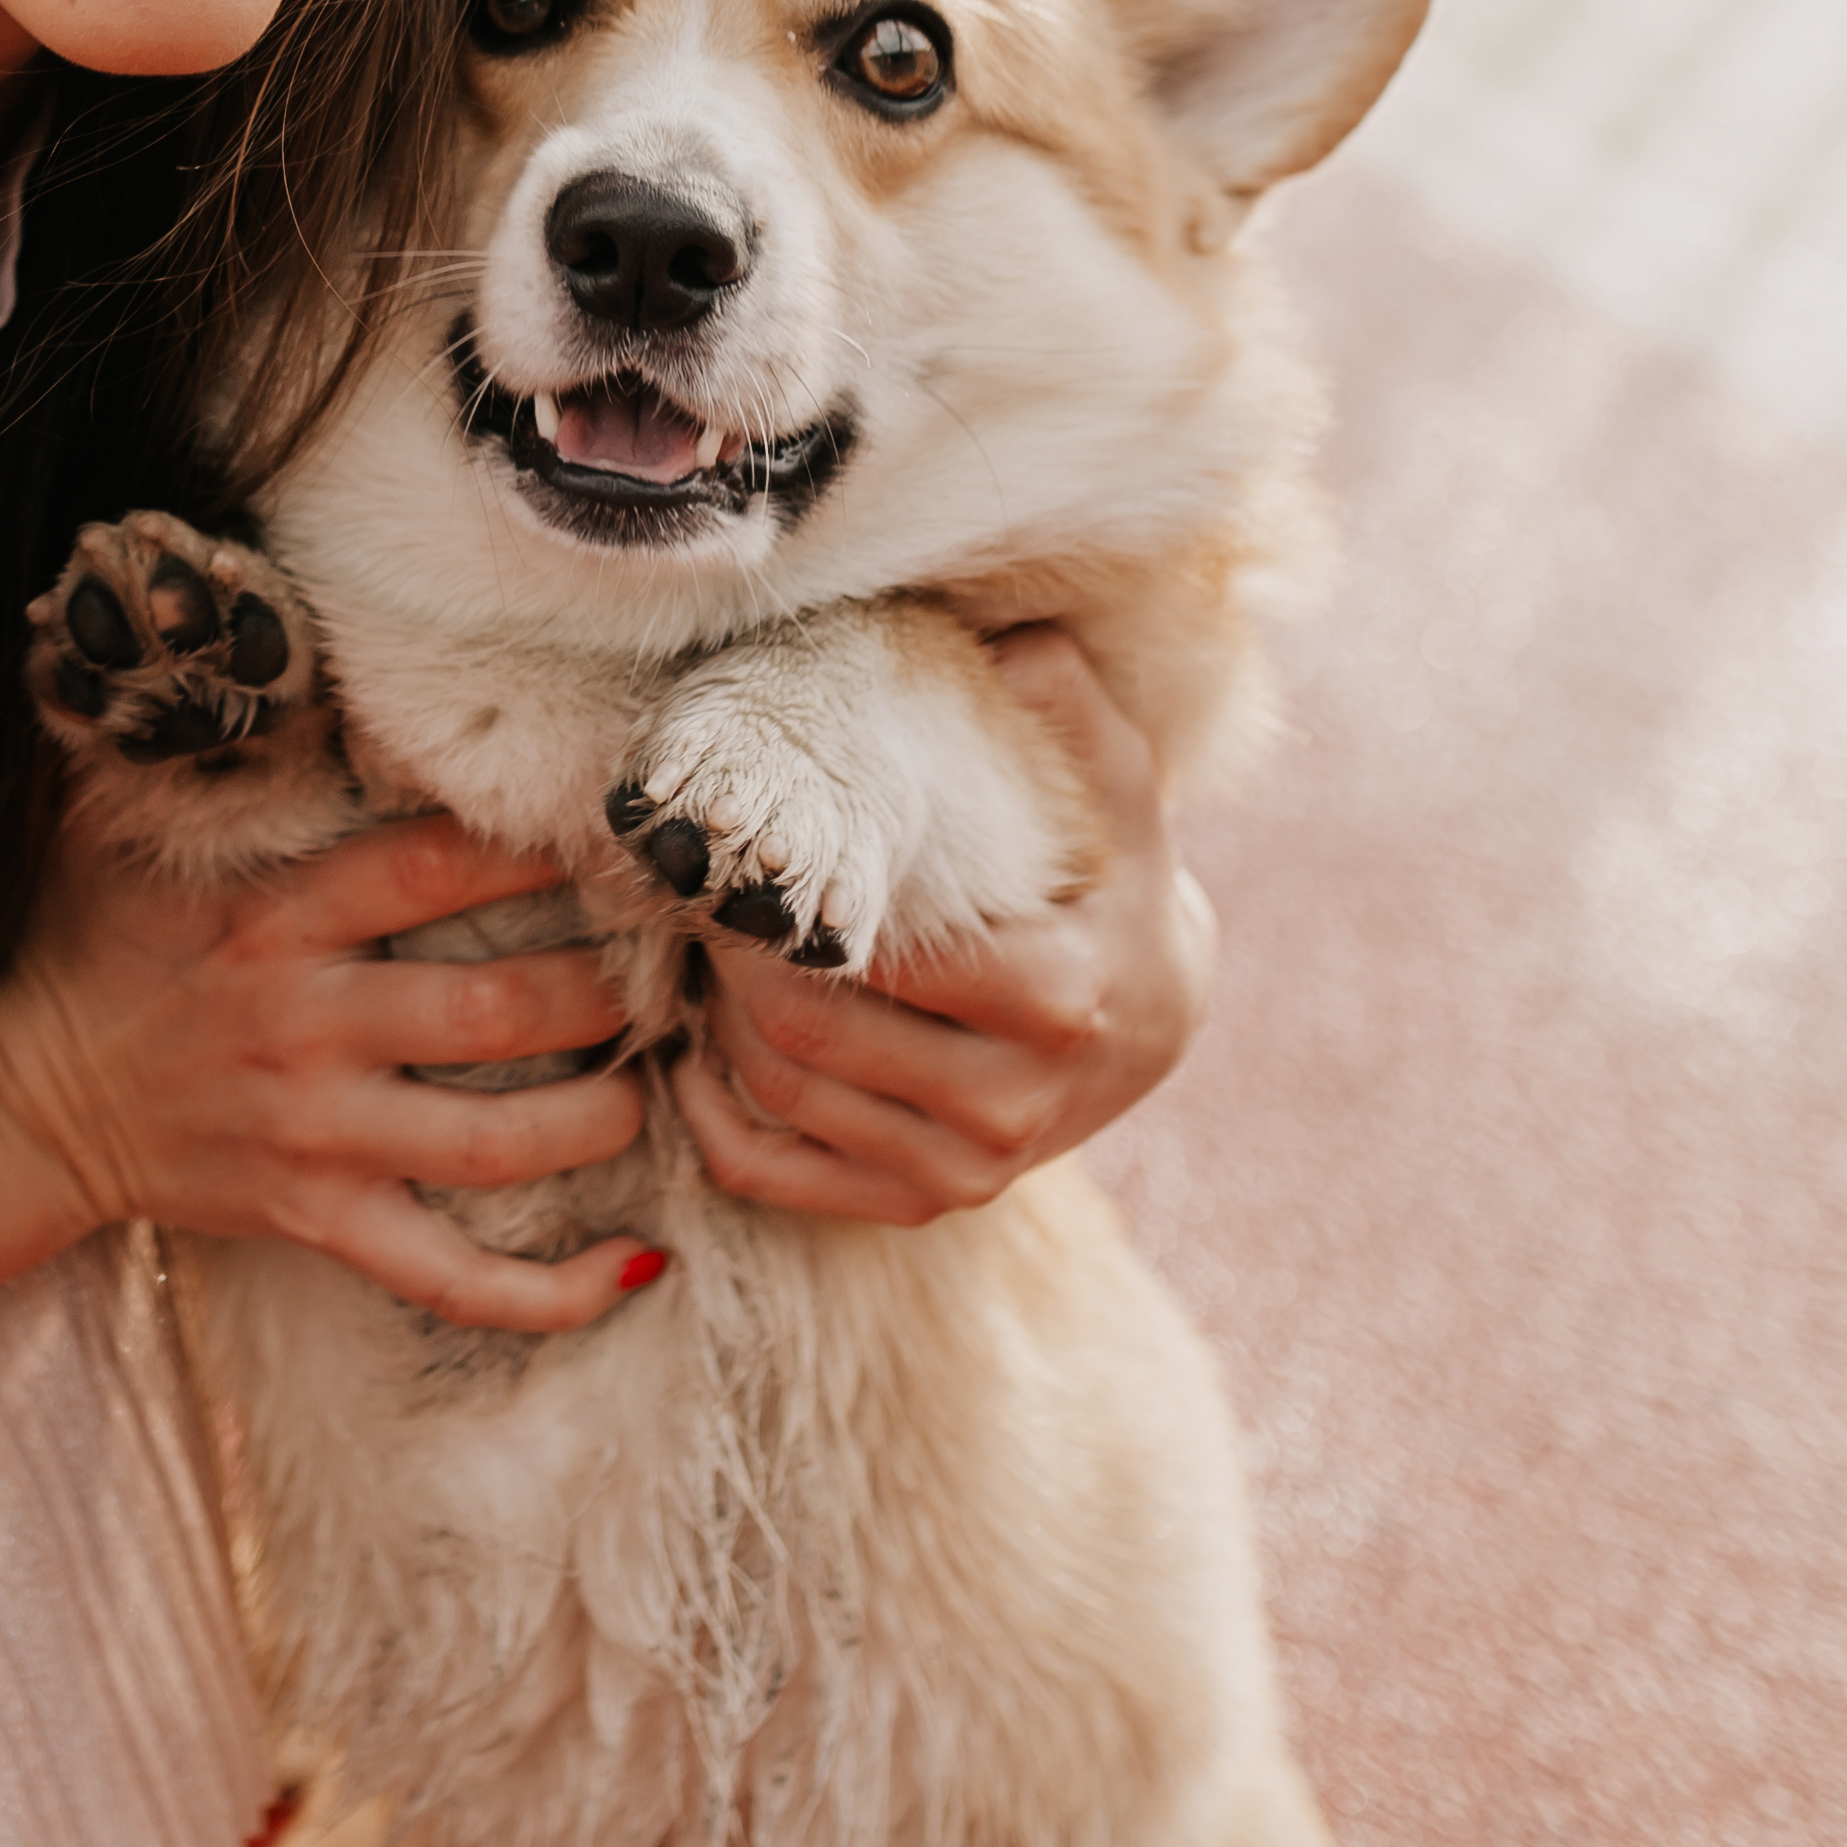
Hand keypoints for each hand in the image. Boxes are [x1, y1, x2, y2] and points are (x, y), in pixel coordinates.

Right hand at [0, 809, 661, 1333]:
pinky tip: (634, 1262)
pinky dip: (552, 1291)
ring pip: (500, 1141)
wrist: (23, 1104)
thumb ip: (207, 745)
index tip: (614, 831)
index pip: (435, 866)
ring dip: (601, 1115)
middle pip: (500, 1006)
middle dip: (604, 987)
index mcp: (275, 916)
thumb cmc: (93, 944)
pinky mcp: (321, 1220)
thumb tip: (264, 628)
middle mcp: (307, 1025)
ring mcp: (320, 1135)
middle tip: (665, 967)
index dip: (540, 847)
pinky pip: (454, 1278)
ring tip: (649, 1085)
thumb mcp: (122, 824)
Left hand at [672, 628, 1212, 1225]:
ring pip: (779, 1097)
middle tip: (694, 896)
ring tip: (696, 953)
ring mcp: (971, 1167)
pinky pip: (775, 1175)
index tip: (731, 850)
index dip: (770, 905)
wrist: (1155, 1011)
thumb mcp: (1121, 787)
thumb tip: (1017, 643)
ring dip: (710, 1026)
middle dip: (726, 958)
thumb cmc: (1114, 876)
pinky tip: (691, 1056)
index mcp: (1055, 994)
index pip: (863, 958)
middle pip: (802, 1031)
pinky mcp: (930, 1203)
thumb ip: (1074, 708)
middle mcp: (1014, 1102)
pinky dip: (710, 1118)